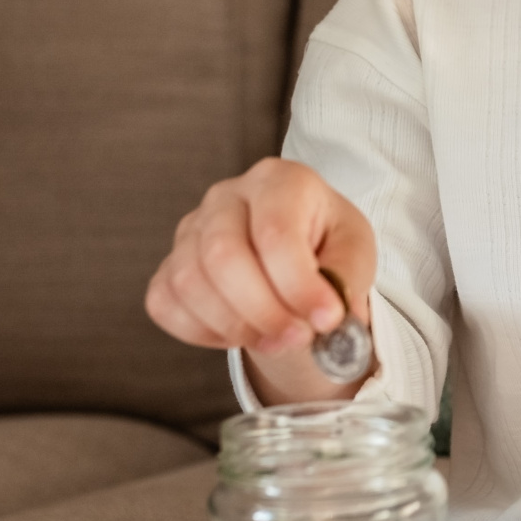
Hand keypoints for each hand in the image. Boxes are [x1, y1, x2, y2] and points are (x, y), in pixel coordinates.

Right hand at [144, 157, 375, 404]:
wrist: (295, 252)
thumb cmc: (326, 243)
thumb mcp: (354, 250)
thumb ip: (347, 279)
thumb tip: (332, 318)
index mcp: (280, 181)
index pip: (275, 232)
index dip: (298, 285)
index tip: (326, 319)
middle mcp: (227, 196)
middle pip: (223, 256)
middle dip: (264, 311)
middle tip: (298, 337)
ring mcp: (191, 229)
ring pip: (189, 282)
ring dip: (234, 326)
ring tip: (276, 340)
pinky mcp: (169, 263)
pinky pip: (165, 303)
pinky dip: (200, 331)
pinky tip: (239, 333)